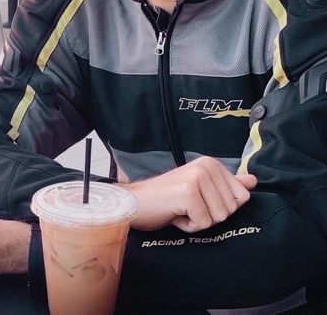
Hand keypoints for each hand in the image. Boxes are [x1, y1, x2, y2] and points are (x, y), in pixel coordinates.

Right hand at [119, 157, 256, 232]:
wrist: (136, 202)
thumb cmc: (167, 198)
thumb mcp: (200, 189)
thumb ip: (227, 184)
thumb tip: (253, 181)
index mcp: (211, 163)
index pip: (241, 196)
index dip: (220, 207)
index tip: (197, 200)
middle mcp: (205, 166)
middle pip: (231, 209)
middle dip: (209, 215)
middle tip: (186, 206)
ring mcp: (196, 179)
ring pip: (219, 218)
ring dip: (198, 221)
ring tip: (180, 209)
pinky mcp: (188, 194)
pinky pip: (203, 223)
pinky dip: (188, 226)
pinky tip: (175, 214)